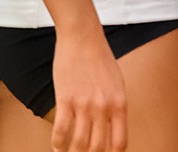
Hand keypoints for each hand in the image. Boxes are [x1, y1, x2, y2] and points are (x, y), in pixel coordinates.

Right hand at [50, 26, 126, 150]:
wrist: (83, 37)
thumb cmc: (100, 59)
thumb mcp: (117, 83)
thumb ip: (115, 106)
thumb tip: (111, 128)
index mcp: (120, 104)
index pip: (119, 143)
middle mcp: (104, 107)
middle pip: (98, 148)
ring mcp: (84, 104)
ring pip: (79, 143)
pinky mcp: (65, 99)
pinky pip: (61, 130)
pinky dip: (57, 143)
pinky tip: (57, 147)